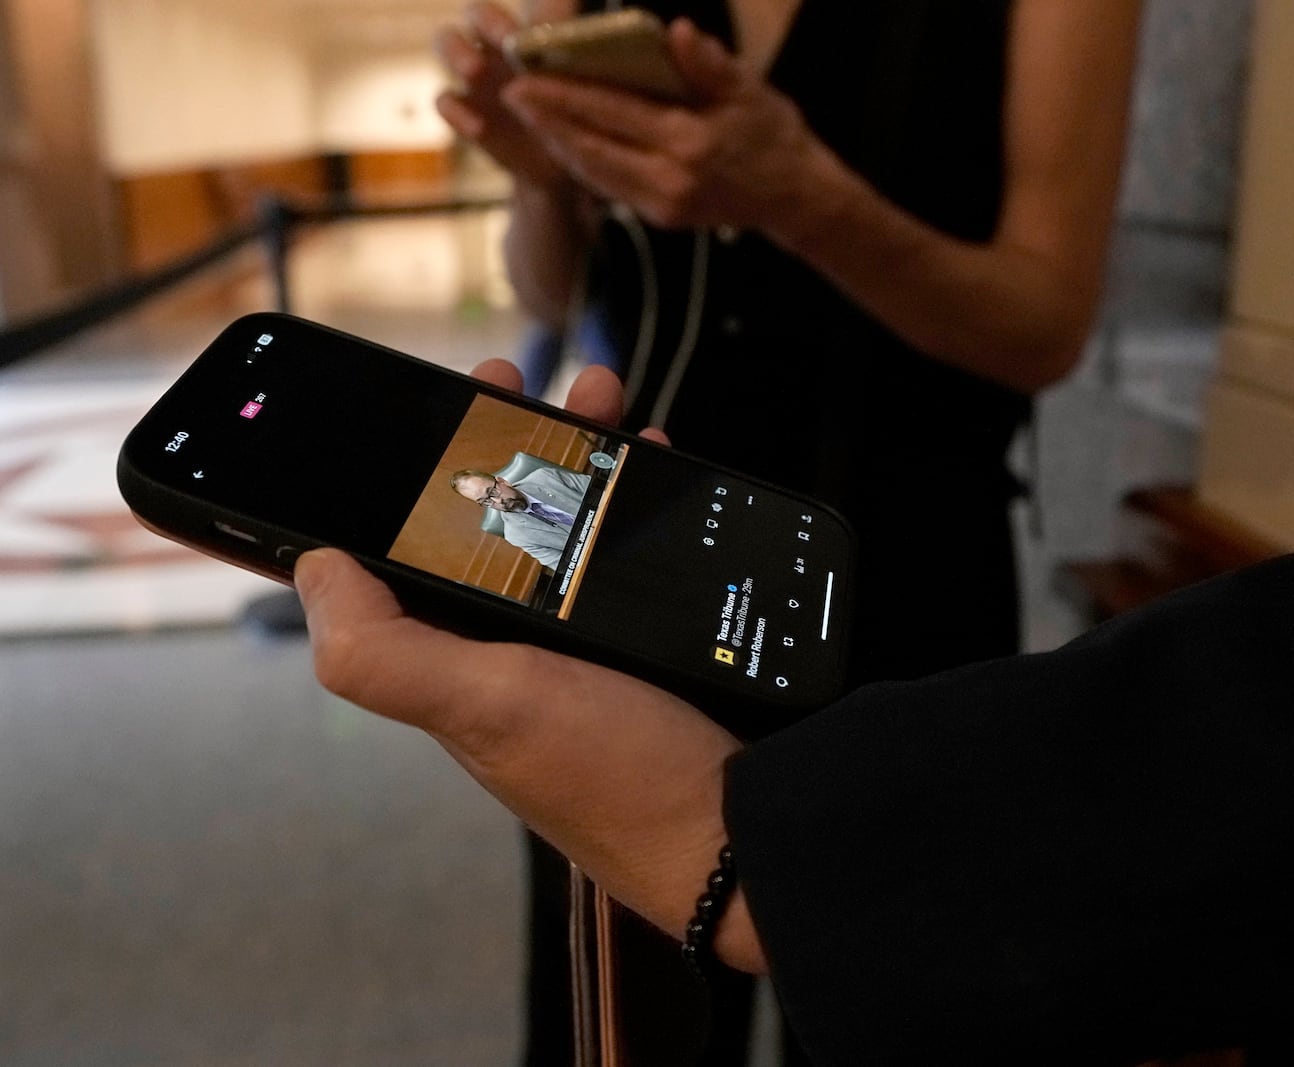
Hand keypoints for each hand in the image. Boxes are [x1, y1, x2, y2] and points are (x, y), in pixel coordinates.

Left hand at [294, 361, 762, 970]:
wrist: (742, 830)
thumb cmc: (615, 776)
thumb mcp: (487, 704)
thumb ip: (385, 648)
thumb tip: (313, 567)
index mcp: (459, 655)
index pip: (412, 546)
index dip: (419, 470)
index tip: (451, 403)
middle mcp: (512, 647)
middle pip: (493, 519)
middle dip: (507, 441)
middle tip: (530, 385)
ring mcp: (584, 644)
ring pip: (566, 521)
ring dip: (577, 452)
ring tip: (606, 401)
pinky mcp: (648, 643)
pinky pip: (628, 550)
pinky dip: (636, 498)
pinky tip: (655, 465)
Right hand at [434, 1, 579, 188]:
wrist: (560, 169)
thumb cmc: (574, 119)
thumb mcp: (584, 93)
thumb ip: (579, 65)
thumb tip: (580, 40)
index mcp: (528, 33)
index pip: (526, 5)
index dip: (527, 11)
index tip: (536, 28)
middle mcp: (496, 45)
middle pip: (476, 14)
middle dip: (489, 22)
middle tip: (507, 40)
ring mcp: (475, 76)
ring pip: (447, 42)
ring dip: (457, 52)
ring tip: (475, 70)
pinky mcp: (464, 110)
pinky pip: (445, 100)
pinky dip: (455, 111)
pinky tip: (477, 126)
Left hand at [499, 17, 833, 232]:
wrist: (795, 198)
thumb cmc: (774, 135)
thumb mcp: (751, 92)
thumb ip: (711, 64)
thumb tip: (677, 31)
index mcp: (690, 143)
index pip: (613, 112)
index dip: (565, 95)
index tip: (527, 76)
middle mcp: (671, 179)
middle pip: (592, 146)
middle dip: (547, 120)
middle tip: (509, 92)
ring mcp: (663, 204)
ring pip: (594, 171)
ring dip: (557, 143)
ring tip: (528, 114)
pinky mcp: (660, 216)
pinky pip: (609, 186)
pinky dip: (582, 162)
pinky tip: (563, 141)